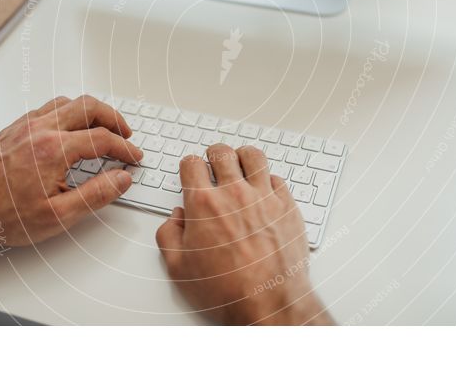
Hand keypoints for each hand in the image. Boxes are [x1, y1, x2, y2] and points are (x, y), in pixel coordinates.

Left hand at [0, 96, 142, 249]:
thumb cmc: (2, 216)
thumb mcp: (57, 216)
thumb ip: (96, 195)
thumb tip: (121, 179)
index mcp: (53, 149)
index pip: (102, 139)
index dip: (125, 148)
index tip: (134, 158)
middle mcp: (40, 129)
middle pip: (89, 107)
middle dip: (114, 118)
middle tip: (126, 134)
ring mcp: (24, 125)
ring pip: (68, 102)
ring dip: (91, 112)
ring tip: (103, 128)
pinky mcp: (13, 128)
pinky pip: (48, 108)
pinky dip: (68, 112)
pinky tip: (71, 129)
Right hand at [156, 144, 332, 324]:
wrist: (268, 303)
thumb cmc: (226, 289)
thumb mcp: (179, 269)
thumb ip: (168, 236)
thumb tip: (175, 218)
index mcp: (203, 204)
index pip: (191, 164)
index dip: (188, 165)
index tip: (191, 170)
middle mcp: (233, 194)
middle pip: (222, 153)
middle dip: (213, 154)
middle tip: (213, 162)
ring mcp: (264, 197)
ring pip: (253, 156)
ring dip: (243, 157)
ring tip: (240, 164)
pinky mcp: (287, 206)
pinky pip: (277, 178)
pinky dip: (268, 180)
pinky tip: (263, 189)